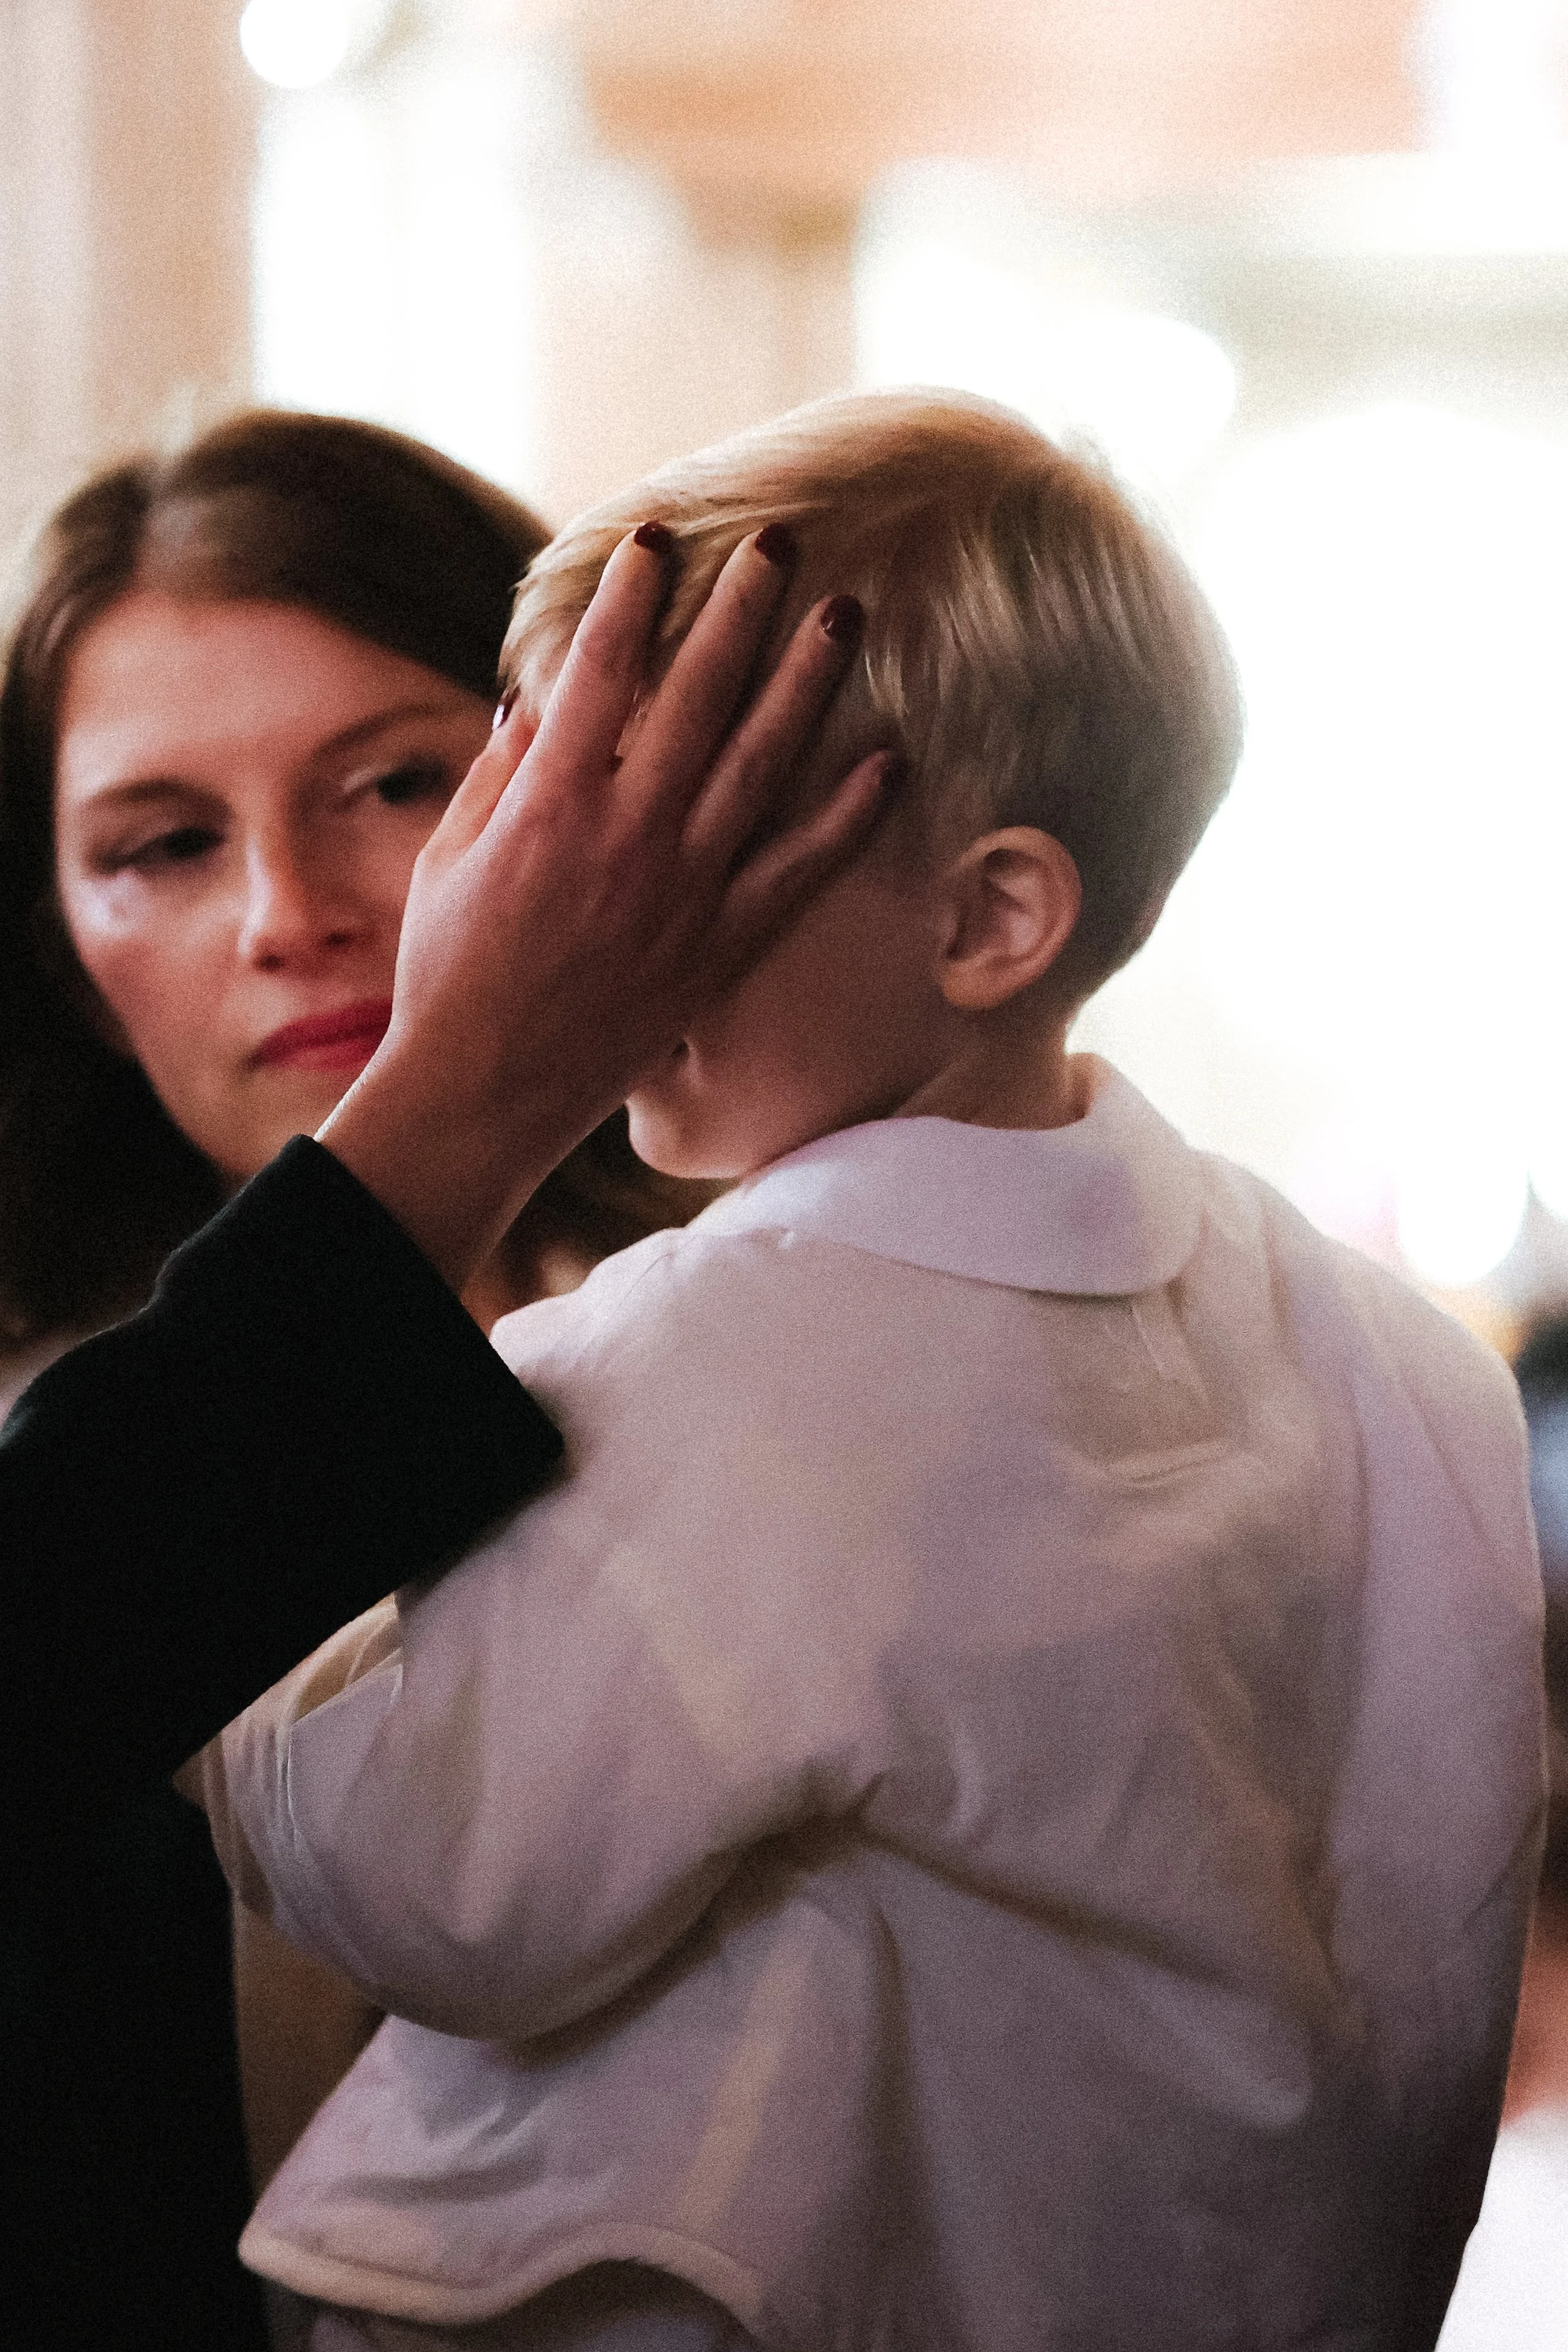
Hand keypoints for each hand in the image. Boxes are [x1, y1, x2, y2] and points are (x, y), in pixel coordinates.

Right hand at [318, 526, 888, 1287]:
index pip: (598, 673)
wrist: (488, 1092)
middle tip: (779, 542)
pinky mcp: (722, 946)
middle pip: (698, 698)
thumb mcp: (450, 857)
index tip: (658, 539)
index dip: (630, 598)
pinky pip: (800, 870)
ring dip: (807, 684)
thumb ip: (502, 772)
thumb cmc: (453, 971)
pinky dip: (849, 816)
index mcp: (550, 807)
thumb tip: (540, 697)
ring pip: (762, 766)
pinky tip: (889, 759)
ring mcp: (684, 893)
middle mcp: (627, 838)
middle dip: (741, 611)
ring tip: (844, 615)